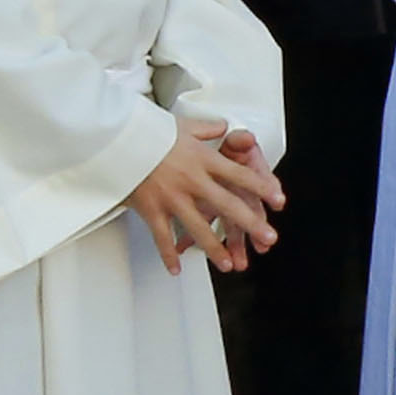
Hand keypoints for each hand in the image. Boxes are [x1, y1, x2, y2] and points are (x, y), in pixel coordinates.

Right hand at [118, 114, 283, 274]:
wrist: (118, 138)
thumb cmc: (149, 130)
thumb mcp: (183, 125)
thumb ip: (207, 129)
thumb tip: (224, 127)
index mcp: (203, 159)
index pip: (240, 175)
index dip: (261, 188)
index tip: (278, 199)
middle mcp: (192, 180)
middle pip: (228, 205)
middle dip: (251, 224)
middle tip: (269, 238)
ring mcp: (172, 197)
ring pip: (198, 228)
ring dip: (215, 248)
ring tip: (228, 264)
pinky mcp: (151, 209)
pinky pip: (162, 237)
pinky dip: (168, 254)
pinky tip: (176, 269)